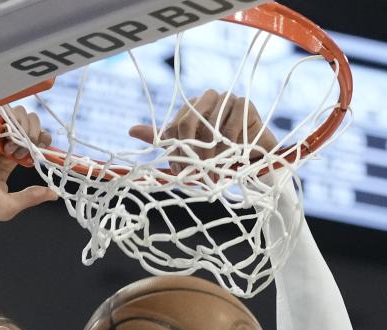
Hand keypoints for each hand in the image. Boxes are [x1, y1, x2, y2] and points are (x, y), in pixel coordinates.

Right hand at [0, 106, 56, 224]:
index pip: (30, 141)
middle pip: (26, 123)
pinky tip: (7, 140)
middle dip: (34, 133)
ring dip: (23, 128)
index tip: (44, 151)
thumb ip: (31, 197)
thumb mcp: (9, 205)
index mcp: (6, 161)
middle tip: (26, 152)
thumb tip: (54, 194)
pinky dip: (9, 121)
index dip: (41, 141)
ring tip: (13, 149)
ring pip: (16, 113)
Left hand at [129, 90, 277, 172]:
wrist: (255, 157)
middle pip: (187, 121)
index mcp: (191, 107)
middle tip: (195, 173)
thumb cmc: (221, 153)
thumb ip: (163, 140)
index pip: (174, 126)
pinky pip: (231, 125)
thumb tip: (131, 130)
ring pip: (209, 126)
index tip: (181, 172)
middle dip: (190, 151)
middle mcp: (207, 99)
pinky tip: (232, 157)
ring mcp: (226, 99)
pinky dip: (229, 144)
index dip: (176, 152)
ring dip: (210, 154)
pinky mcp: (244, 104)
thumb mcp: (190, 151)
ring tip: (214, 172)